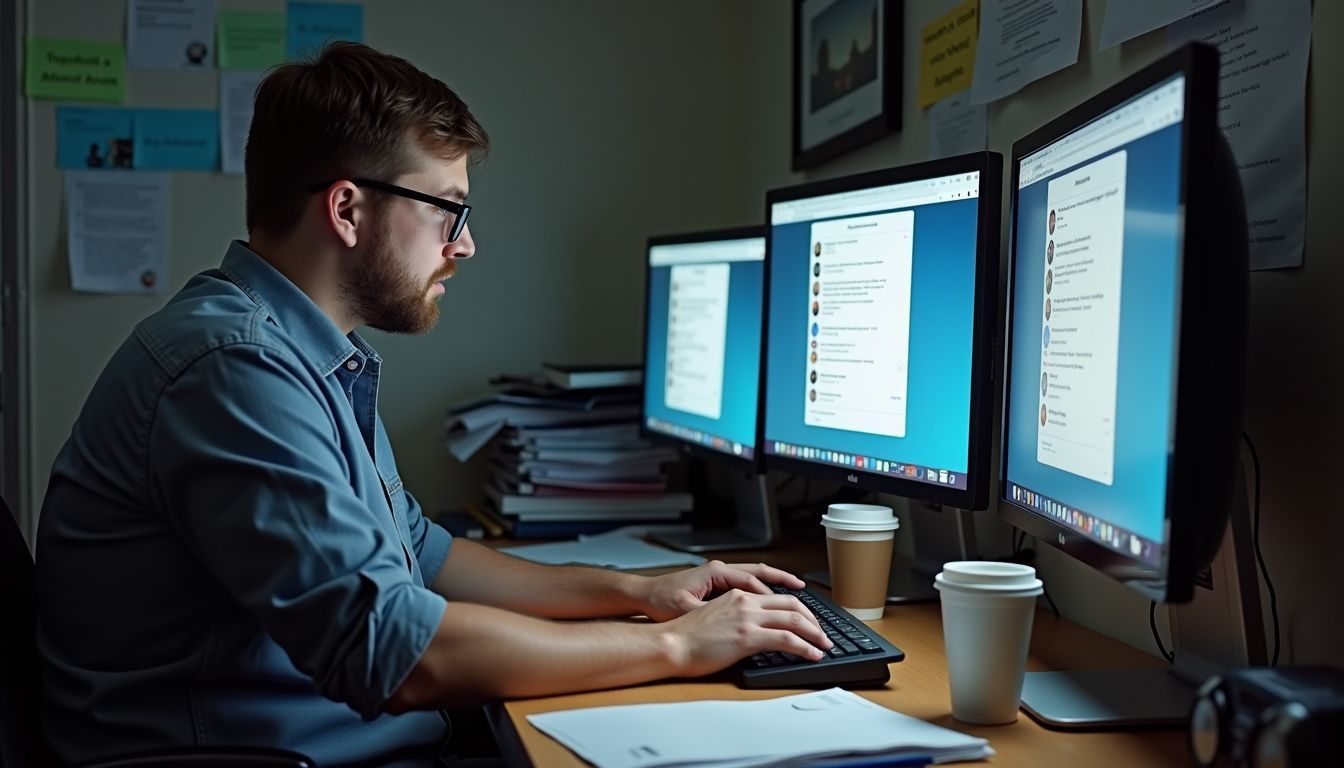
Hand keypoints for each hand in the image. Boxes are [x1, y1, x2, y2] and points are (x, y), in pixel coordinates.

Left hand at [637, 560, 806, 621]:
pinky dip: (764, 588)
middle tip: (805, 594)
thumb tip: (735, 623)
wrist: (643, 595)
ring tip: (799, 589)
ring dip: (778, 582)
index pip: (753, 583)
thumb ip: (712, 614)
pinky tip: (774, 599)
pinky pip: (747, 583)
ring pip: (756, 575)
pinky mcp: (717, 584)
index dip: (772, 597)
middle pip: (761, 573)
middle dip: (785, 582)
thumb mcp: (686, 610)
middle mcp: (720, 570)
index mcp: (715, 573)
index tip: (789, 611)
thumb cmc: (661, 602)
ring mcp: (720, 575)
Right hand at [662, 589, 832, 677]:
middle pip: (792, 605)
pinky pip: (787, 639)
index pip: (777, 598)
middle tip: (822, 634)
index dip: (798, 609)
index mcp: (737, 596)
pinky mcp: (748, 636)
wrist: (670, 643)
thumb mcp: (715, 619)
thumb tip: (753, 633)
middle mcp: (745, 602)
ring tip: (824, 645)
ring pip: (795, 619)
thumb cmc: (685, 637)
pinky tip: (813, 654)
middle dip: (812, 620)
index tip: (808, 621)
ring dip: (815, 634)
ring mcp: (748, 617)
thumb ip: (737, 619)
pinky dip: (805, 646)